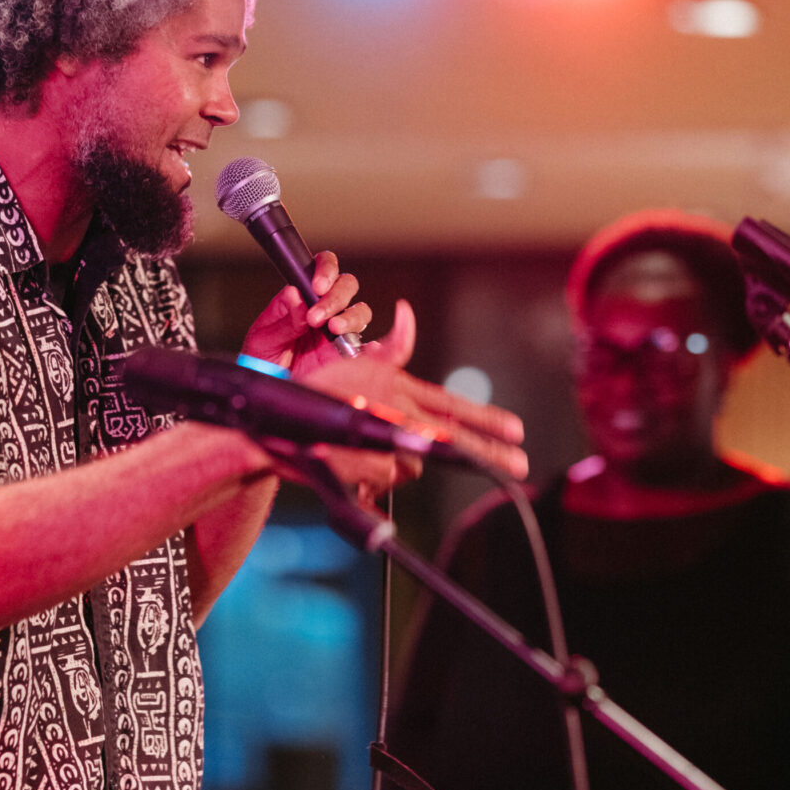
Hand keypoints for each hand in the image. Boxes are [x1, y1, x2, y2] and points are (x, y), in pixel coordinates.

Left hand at [240, 251, 370, 376]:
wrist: (270, 388)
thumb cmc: (263, 359)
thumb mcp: (264, 340)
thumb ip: (284, 320)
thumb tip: (295, 294)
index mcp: (302, 296)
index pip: (322, 267)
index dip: (325, 270)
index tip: (317, 287)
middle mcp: (324, 308)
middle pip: (346, 285)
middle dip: (334, 297)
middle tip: (316, 317)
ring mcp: (338, 329)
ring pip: (360, 311)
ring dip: (350, 317)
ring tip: (333, 330)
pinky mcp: (348, 352)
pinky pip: (367, 344)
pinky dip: (369, 344)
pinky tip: (363, 348)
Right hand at [297, 300, 528, 487]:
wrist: (269, 423)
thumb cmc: (310, 395)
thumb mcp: (355, 371)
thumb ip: (390, 351)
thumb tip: (407, 312)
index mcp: (395, 389)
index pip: (450, 406)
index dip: (485, 420)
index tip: (516, 431)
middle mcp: (394, 413)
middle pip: (453, 436)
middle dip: (488, 450)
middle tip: (520, 463)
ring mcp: (381, 442)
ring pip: (411, 463)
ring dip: (398, 464)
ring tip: (368, 459)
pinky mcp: (366, 465)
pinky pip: (386, 477)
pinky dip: (376, 477)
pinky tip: (356, 469)